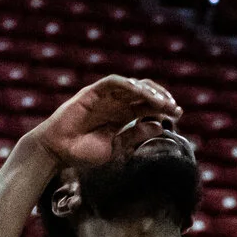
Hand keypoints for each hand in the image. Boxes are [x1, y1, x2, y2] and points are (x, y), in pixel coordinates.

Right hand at [25, 76, 180, 170]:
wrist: (57, 152)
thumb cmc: (83, 153)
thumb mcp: (116, 147)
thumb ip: (136, 136)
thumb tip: (159, 126)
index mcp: (122, 117)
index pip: (148, 107)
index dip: (164, 108)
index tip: (178, 114)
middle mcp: (116, 104)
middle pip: (144, 93)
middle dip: (162, 99)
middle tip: (175, 108)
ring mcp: (104, 97)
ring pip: (132, 85)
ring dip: (149, 91)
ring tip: (162, 103)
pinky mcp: (93, 92)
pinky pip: (114, 82)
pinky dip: (128, 85)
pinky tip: (141, 93)